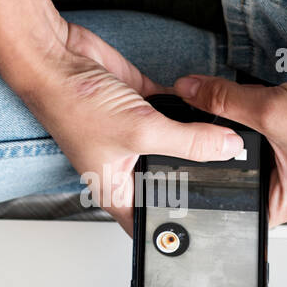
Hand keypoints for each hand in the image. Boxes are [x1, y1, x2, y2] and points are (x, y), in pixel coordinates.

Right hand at [3, 19, 245, 232]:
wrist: (57, 59)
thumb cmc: (72, 105)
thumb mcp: (140, 131)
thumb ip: (189, 141)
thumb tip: (227, 147)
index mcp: (117, 190)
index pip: (152, 222)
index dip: (176, 227)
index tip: (210, 221)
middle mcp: (128, 167)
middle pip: (173, 180)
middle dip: (197, 175)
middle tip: (228, 171)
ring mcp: (137, 136)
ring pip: (180, 144)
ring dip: (198, 137)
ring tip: (221, 134)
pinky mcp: (145, 107)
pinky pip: (178, 112)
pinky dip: (191, 107)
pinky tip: (203, 106)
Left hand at [175, 40, 286, 224]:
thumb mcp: (272, 110)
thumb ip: (223, 102)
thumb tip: (191, 92)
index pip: (241, 209)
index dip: (214, 190)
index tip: (189, 169)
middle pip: (243, 173)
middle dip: (222, 151)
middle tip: (199, 135)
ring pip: (252, 144)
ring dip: (238, 127)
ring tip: (224, 113)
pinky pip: (265, 123)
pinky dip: (254, 110)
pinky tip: (246, 98)